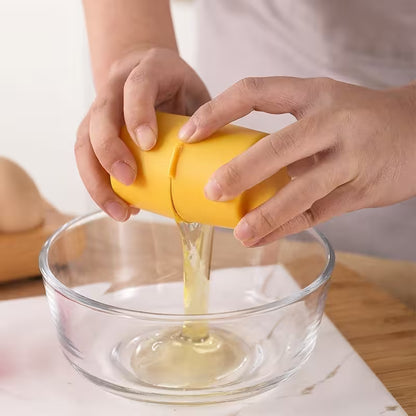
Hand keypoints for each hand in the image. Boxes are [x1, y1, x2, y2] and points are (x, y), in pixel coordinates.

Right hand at [75, 47, 209, 220]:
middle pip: (101, 115)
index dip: (138, 114)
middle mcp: (116, 86)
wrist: (147, 68)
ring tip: (120, 210)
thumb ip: (203, 120)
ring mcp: (99, 107)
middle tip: (129, 180)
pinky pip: (84, 156)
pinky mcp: (92, 128)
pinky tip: (117, 204)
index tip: (148, 144)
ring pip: (84, 141)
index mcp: (147, 69)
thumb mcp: (195, 93)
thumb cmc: (177, 86)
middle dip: (110, 151)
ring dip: (96, 179)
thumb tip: (217, 168)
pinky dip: (97, 183)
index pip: (136, 87)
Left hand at [179, 77, 415, 245]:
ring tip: (238, 233)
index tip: (190, 133)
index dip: (217, 110)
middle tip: (212, 193)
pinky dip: (286, 229)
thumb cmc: (359, 119)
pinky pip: (316, 214)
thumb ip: (286, 133)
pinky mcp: (360, 191)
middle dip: (240, 172)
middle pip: (277, 148)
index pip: (254, 92)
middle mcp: (331, 123)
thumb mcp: (324, 107)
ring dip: (266, 214)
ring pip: (300, 191)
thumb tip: (235, 161)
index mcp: (313, 94)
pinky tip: (261, 240)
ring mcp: (349, 159)